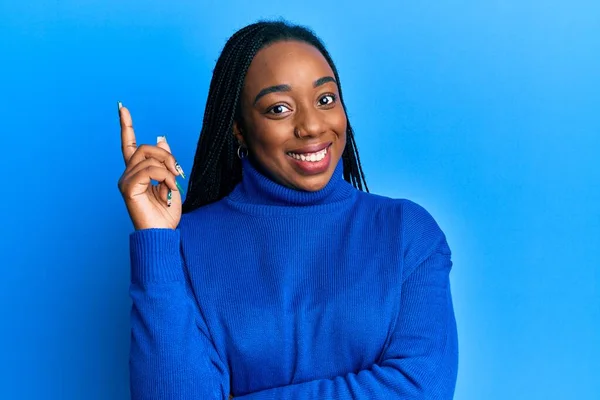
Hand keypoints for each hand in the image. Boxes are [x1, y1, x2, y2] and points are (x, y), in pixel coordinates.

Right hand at [117, 102, 183, 229]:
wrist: (162, 234)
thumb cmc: (166, 213)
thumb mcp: (170, 181)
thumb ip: (165, 161)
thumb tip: (160, 138)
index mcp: (137, 173)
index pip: (129, 144)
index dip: (126, 126)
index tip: (122, 107)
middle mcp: (128, 175)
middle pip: (144, 147)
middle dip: (165, 155)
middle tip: (178, 171)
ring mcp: (126, 181)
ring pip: (148, 158)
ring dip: (167, 168)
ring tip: (173, 183)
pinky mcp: (128, 188)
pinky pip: (149, 170)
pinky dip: (164, 176)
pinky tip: (168, 188)